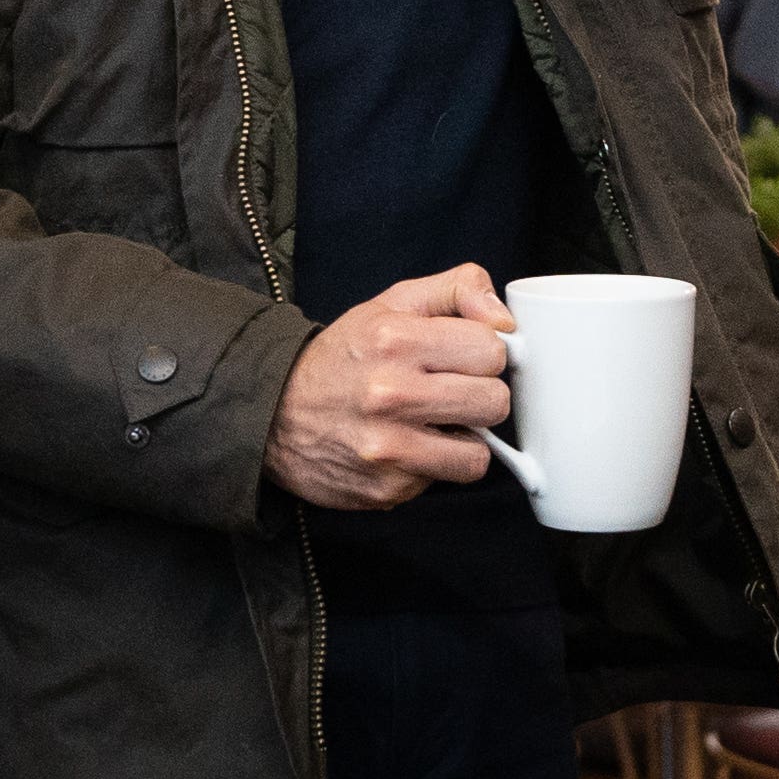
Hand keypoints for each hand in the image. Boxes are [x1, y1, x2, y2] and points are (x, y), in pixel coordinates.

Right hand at [268, 266, 514, 511]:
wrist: (272, 413)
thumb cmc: (343, 358)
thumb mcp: (391, 305)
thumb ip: (456, 290)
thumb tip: (506, 320)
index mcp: (395, 340)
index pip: (493, 349)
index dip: (482, 354)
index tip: (462, 359)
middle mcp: (390, 394)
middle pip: (495, 402)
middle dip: (479, 397)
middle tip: (450, 393)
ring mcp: (388, 447)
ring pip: (479, 454)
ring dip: (463, 440)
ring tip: (434, 425)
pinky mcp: (386, 488)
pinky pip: (443, 480)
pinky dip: (432, 466)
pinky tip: (406, 448)